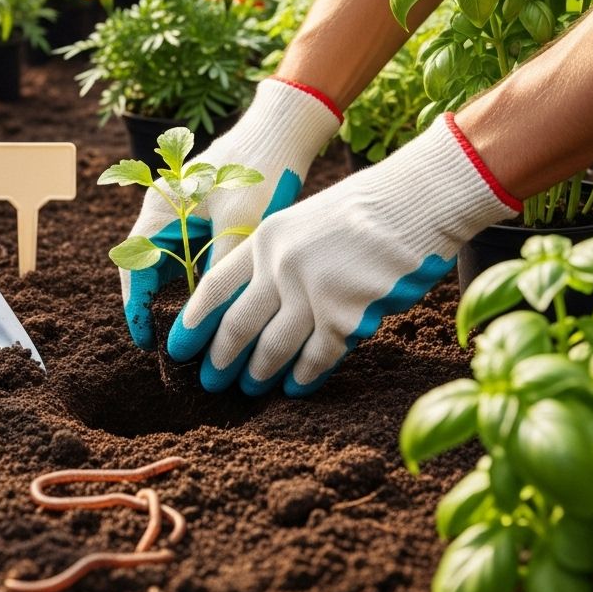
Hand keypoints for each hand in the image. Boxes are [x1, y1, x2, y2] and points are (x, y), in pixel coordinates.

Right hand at [121, 78, 340, 348]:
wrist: (284, 130)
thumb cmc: (258, 173)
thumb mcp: (238, 230)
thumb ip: (216, 275)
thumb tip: (207, 325)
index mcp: (159, 211)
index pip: (134, 270)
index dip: (137, 310)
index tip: (147, 344)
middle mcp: (164, 210)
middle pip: (149, 269)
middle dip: (157, 308)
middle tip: (174, 344)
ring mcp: (183, 209)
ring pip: (171, 262)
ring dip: (179, 294)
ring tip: (196, 331)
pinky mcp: (206, 210)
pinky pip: (192, 251)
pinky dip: (198, 277)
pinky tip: (217, 301)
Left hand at [167, 113, 521, 394]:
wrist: (413, 202)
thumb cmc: (361, 211)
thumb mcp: (303, 222)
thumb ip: (276, 257)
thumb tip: (256, 304)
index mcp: (265, 237)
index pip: (215, 287)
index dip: (194, 321)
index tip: (179, 346)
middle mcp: (280, 265)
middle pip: (238, 324)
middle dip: (221, 358)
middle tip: (210, 381)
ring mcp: (311, 291)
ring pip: (274, 347)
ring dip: (259, 373)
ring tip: (250, 389)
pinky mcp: (345, 315)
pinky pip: (317, 356)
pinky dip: (304, 376)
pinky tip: (296, 387)